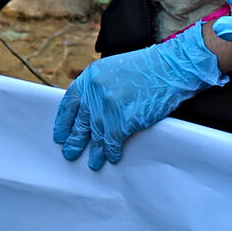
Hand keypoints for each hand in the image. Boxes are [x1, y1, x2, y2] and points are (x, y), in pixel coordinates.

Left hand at [52, 24, 226, 169]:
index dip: (64, 121)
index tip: (60, 134)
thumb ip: (99, 87)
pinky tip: (111, 157)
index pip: (69, 102)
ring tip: (93, 162)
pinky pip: (113, 141)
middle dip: (75, 140)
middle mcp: (95, 91)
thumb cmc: (147, 68)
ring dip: (94, 151)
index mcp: (91, 77)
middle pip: (80, 122)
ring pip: (96, 135)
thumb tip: (89, 109)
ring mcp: (108, 107)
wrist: (171, 68)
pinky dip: (112, 151)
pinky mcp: (123, 120)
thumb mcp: (113, 69)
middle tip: (70, 153)